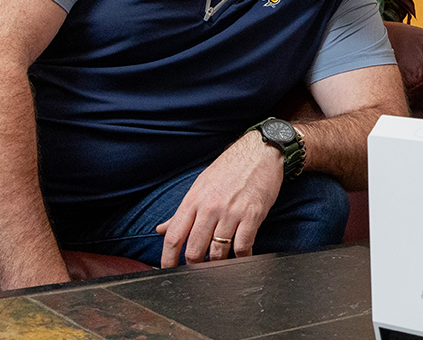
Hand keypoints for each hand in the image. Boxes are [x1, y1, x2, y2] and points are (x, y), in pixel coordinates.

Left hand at [155, 132, 282, 266]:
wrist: (260, 152)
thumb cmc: (230, 168)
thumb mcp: (200, 186)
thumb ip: (182, 211)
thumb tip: (162, 229)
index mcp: (193, 200)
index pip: (173, 236)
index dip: (168, 259)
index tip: (168, 270)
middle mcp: (210, 208)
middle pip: (194, 250)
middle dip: (193, 266)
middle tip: (196, 271)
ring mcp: (231, 212)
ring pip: (218, 252)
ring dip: (217, 264)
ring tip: (219, 266)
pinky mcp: (252, 215)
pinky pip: (243, 246)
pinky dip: (241, 257)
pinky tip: (241, 257)